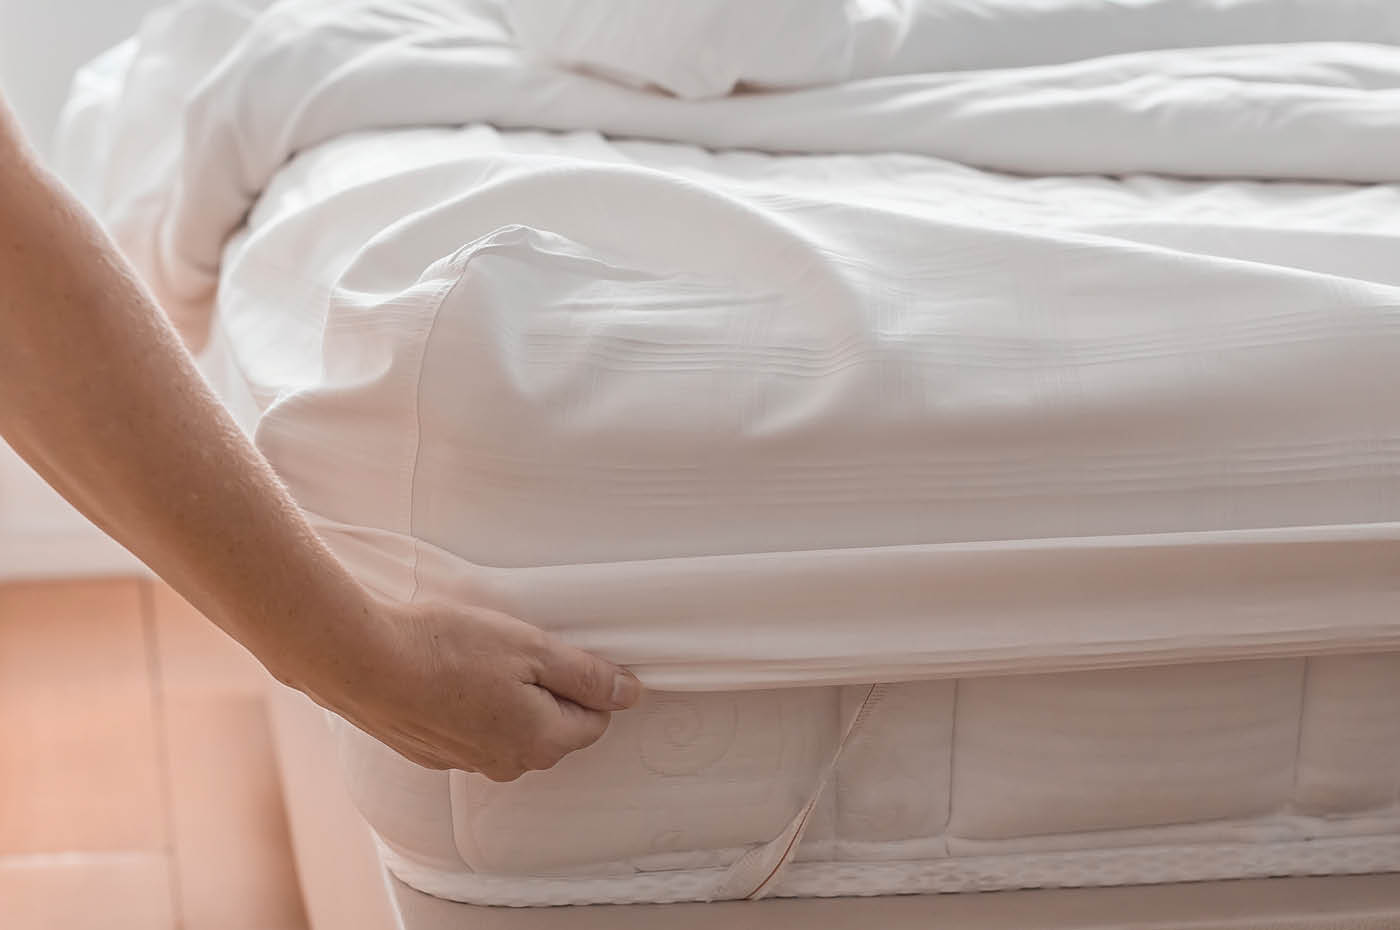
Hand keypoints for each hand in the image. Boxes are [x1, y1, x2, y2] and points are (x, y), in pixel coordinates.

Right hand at [291, 598, 643, 780]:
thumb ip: (586, 676)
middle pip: (553, 728)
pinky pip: (472, 729)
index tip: (556, 651)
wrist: (363, 662)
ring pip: (510, 729)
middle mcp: (506, 765)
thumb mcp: (533, 648)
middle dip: (544, 690)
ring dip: (506, 696)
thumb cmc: (449, 648)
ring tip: (476, 658)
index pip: (594, 720)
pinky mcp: (431, 753)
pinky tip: (449, 674)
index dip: (583, 680)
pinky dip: (469, 704)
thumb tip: (631, 693)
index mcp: (540, 743)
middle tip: (514, 650)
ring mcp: (465, 763)